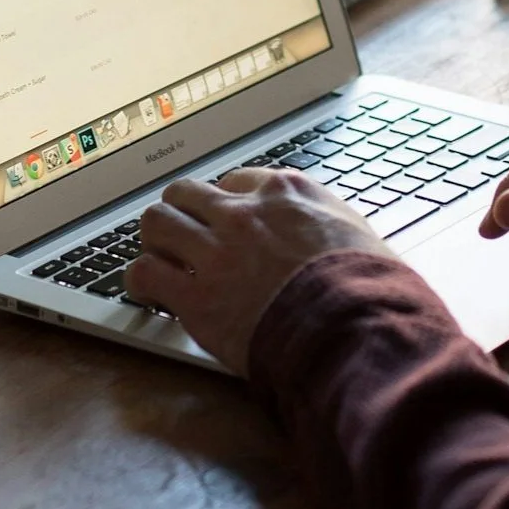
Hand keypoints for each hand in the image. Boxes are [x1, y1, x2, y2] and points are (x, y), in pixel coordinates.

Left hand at [125, 168, 392, 373]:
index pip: (237, 181)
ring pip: (156, 222)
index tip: (226, 223)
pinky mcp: (195, 295)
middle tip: (184, 238)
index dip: (228, 204)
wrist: (351, 327)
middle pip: (187, 192)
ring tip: (160, 260)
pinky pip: (144, 273)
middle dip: (182, 213)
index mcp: (286, 193)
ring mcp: (216, 251)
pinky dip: (141, 281)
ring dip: (156, 241)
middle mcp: (245, 213)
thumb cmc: (367, 286)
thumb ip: (330, 225)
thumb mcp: (358, 233)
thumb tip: (334, 236)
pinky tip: (148, 294)